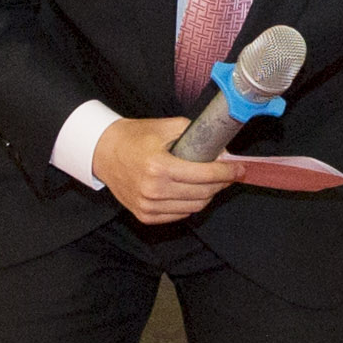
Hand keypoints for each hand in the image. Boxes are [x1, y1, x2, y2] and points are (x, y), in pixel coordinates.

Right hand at [91, 112, 244, 226]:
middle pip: (203, 194)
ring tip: (211, 183)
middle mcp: (153, 190)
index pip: (204, 175)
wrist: (103, 153)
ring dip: (208, 195)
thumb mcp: (165, 127)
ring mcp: (148, 206)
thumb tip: (221, 148)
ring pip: (194, 208)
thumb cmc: (135, 137)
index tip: (238, 169)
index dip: (226, 173)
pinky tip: (192, 192)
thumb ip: (194, 134)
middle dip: (221, 183)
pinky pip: (179, 215)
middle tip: (228, 175)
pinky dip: (191, 205)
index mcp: (159, 166)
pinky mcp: (145, 216)